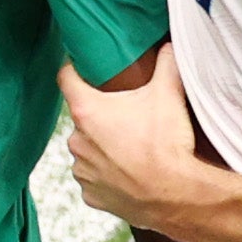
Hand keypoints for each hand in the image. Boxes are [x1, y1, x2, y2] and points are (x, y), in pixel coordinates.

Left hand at [60, 52, 207, 229]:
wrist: (176, 196)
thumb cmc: (167, 144)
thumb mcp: (169, 94)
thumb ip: (167, 63)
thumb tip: (169, 45)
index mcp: (87, 112)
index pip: (66, 78)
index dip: (74, 69)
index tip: (82, 67)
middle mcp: (76, 141)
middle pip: (83, 117)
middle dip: (102, 115)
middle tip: (129, 116)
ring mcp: (82, 171)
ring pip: (89, 150)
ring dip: (104, 147)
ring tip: (133, 149)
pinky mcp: (92, 196)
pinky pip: (96, 179)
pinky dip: (109, 175)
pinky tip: (130, 173)